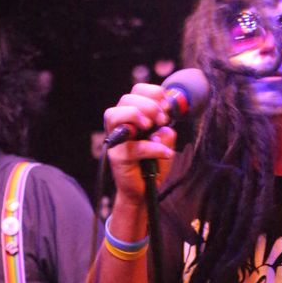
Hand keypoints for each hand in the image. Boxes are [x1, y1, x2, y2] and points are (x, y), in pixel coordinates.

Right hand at [103, 83, 176, 203]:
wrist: (144, 191)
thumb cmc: (152, 165)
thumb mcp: (165, 143)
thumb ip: (166, 131)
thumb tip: (164, 126)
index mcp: (131, 117)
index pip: (136, 91)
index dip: (153, 92)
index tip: (167, 105)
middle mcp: (120, 125)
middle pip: (125, 99)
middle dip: (148, 105)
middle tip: (162, 119)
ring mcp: (116, 141)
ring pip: (115, 114)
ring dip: (137, 114)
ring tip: (152, 126)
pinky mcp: (119, 158)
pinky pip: (134, 147)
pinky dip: (154, 148)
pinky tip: (166, 153)